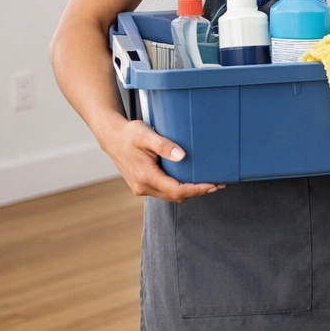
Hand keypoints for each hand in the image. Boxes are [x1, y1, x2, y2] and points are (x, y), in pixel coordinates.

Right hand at [97, 115, 221, 201]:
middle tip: (217, 183)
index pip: (176, 190)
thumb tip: (182, 156)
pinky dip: (178, 188)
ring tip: (208, 182)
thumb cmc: (129, 134)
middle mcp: (142, 186)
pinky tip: (190, 180)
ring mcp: (141, 188)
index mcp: (144, 176)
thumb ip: (164, 145)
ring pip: (170, 196)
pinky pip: (164, 191)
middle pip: (175, 196)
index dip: (196, 189)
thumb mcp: (145, 135)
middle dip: (197, 192)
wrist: (111, 137)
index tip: (213, 185)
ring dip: (188, 191)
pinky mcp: (142, 185)